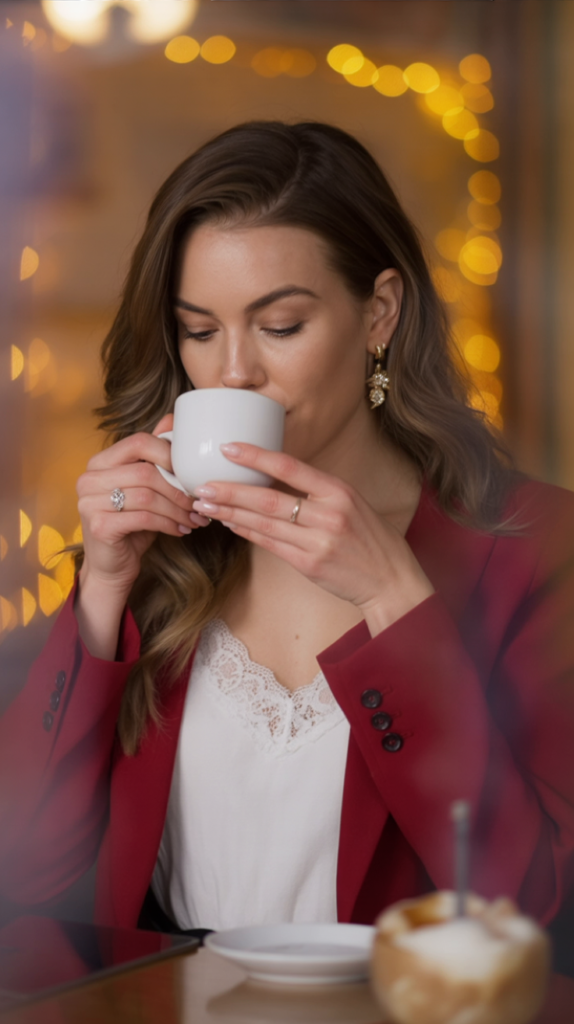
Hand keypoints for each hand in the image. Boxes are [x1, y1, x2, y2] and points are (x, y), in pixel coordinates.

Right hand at [77, 415, 209, 598]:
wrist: (111, 566)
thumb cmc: (132, 523)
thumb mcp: (145, 488)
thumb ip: (154, 457)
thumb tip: (173, 419)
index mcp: (100, 462)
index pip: (138, 442)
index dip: (170, 454)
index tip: (190, 473)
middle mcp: (89, 478)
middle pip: (146, 471)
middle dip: (179, 488)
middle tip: (199, 502)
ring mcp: (89, 502)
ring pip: (147, 495)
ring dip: (178, 508)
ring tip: (195, 518)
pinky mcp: (98, 526)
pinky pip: (144, 518)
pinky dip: (169, 524)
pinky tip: (181, 530)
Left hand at [191, 443, 434, 634]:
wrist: (390, 580)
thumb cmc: (370, 539)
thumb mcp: (351, 503)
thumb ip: (317, 491)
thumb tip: (274, 477)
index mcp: (338, 491)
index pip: (290, 467)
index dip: (256, 457)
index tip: (228, 448)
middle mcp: (328, 514)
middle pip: (268, 499)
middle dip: (230, 491)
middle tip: (202, 484)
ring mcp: (318, 541)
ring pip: (264, 523)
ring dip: (230, 512)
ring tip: (206, 503)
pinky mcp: (309, 563)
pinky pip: (270, 544)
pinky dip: (247, 532)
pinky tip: (230, 523)